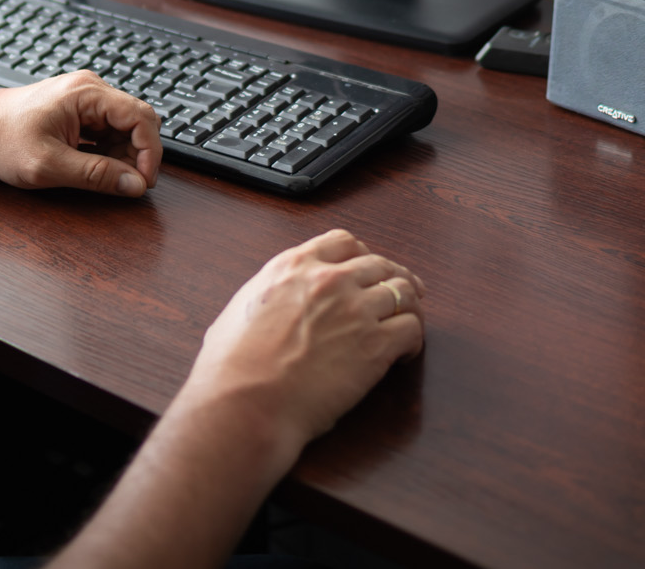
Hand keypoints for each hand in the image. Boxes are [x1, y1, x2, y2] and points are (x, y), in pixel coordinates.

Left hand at [0, 71, 159, 196]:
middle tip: (128, 186)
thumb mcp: (48, 166)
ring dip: (123, 156)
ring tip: (102, 178)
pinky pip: (108, 130)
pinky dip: (108, 152)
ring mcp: (85, 98)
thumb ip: (95, 175)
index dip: (150, 152)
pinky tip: (92, 168)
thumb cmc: (0, 140)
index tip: (143, 182)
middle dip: (138, 155)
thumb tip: (134, 185)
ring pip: (124, 128)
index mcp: (86, 93)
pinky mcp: (79, 110)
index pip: (141, 116)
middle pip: (137, 120)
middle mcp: (90, 89)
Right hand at [178, 229, 425, 456]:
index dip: (362, 254)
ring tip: (410, 322)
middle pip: (380, 264)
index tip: (368, 268)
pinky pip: (411, 329)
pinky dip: (413, 339)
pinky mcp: (375, 344)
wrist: (247, 403)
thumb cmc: (231, 369)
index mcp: (293, 267)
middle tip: (406, 291)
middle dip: (395, 277)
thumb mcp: (238, 311)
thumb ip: (265, 297)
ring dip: (410, 307)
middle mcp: (329, 280)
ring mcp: (356, 309)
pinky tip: (405, 353)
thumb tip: (270, 307)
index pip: (342, 241)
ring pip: (404, 292)